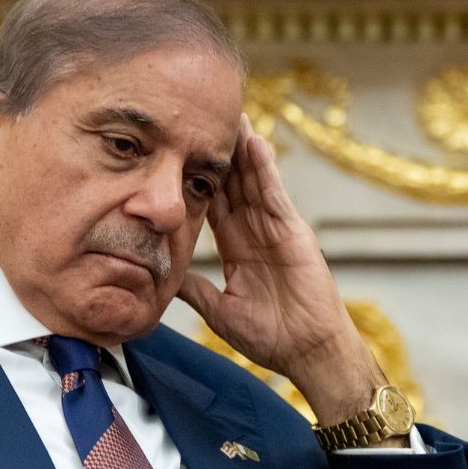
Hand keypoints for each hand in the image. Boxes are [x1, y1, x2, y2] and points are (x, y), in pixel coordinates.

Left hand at [177, 115, 388, 427]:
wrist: (305, 352)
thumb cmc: (269, 337)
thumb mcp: (218, 308)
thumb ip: (194, 288)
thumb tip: (162, 276)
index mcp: (238, 248)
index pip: (214, 205)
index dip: (200, 179)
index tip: (181, 153)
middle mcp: (257, 232)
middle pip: (234, 184)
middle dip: (220, 153)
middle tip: (202, 119)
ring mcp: (277, 229)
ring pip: (254, 181)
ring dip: (242, 150)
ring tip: (229, 116)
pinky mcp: (295, 232)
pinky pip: (275, 195)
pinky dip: (265, 170)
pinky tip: (254, 144)